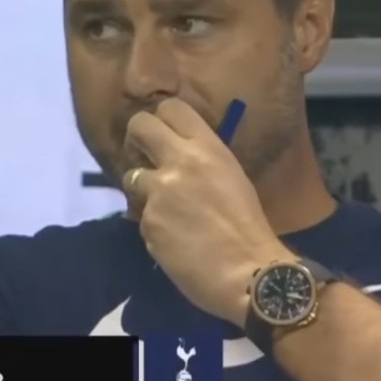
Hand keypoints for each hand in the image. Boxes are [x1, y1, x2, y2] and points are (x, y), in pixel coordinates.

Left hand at [122, 98, 292, 326]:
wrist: (247, 273)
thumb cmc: (249, 226)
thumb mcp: (231, 177)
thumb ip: (201, 161)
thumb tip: (175, 155)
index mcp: (207, 148)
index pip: (170, 107)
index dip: (161, 120)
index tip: (162, 136)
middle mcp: (178, 162)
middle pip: (139, 126)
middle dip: (136, 140)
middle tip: (144, 157)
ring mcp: (158, 193)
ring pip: (131, 176)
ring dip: (141, 189)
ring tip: (164, 208)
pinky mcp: (147, 223)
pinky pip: (140, 215)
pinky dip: (152, 224)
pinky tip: (173, 238)